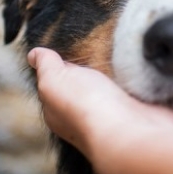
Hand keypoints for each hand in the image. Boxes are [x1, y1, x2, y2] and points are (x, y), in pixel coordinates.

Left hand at [28, 48, 172, 156]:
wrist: (131, 132)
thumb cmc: (88, 108)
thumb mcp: (55, 80)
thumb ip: (46, 66)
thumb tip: (33, 55)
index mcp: (59, 111)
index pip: (56, 83)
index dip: (61, 63)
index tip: (68, 44)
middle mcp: (85, 117)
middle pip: (85, 85)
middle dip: (90, 65)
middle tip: (96, 41)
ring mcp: (114, 116)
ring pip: (111, 87)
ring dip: (115, 71)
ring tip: (118, 49)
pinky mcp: (139, 112)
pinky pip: (135, 90)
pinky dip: (136, 79)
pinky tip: (138, 66)